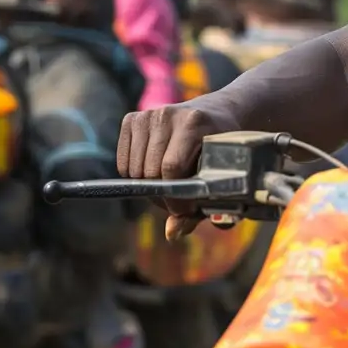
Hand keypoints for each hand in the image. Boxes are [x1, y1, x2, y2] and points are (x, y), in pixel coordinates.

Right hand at [118, 99, 238, 236]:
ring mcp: (147, 114)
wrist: (220, 114)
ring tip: (168, 187)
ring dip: (149, 187)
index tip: (183, 210)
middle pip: (149, 171)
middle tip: (177, 199)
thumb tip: (171, 234)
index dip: (175, 197)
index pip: (171, 168)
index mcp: (195, 123)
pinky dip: (135, 176)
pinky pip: (123, 162)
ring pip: (133, 169)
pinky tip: (155, 173)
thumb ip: (204, 209)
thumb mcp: (224, 178)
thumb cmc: (224, 153)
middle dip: (162, 195)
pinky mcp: (132, 118)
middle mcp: (168, 115)